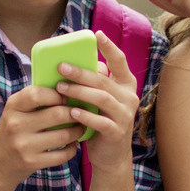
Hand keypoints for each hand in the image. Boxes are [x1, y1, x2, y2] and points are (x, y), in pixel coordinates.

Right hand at [0, 84, 91, 178]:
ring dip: (78, 131)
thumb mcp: (16, 111)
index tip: (67, 98)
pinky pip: (63, 154)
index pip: (38, 94)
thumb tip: (67, 87)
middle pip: (58, 114)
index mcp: (13, 106)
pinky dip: (72, 149)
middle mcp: (16, 124)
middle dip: (75, 113)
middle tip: (82, 112)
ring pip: (64, 135)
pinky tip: (72, 144)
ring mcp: (23, 145)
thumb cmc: (13, 131)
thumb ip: (35, 99)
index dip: (58, 94)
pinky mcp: (32, 162)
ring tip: (80, 127)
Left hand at [45, 32, 141, 166]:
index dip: (110, 47)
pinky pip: (101, 121)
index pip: (120, 61)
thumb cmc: (101, 120)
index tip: (97, 35)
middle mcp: (129, 97)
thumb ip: (94, 82)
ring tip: (60, 88)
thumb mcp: (99, 99)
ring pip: (102, 98)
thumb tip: (71, 64)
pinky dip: (86, 116)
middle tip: (61, 66)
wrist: (110, 155)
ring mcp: (125, 115)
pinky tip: (72, 112)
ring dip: (80, 92)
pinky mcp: (118, 132)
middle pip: (104, 80)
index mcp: (125, 85)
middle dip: (81, 72)